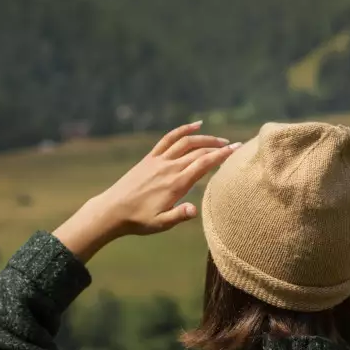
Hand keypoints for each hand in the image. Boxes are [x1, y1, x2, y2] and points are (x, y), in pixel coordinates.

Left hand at [53, 121, 240, 261]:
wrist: (113, 210)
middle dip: (218, 147)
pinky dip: (183, 130)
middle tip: (234, 146)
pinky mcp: (151, 158)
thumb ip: (179, 215)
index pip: (204, 164)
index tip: (237, 149)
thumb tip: (194, 210)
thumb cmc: (139, 220)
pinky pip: (169, 139)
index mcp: (176, 184)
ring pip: (186, 142)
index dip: (222, 155)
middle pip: (198, 151)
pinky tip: (195, 125)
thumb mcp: (161, 223)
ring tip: (219, 140)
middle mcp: (169, 168)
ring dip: (204, 138)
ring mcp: (159, 160)